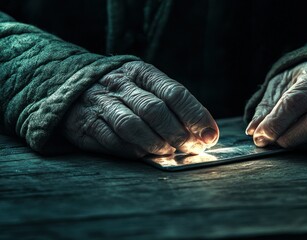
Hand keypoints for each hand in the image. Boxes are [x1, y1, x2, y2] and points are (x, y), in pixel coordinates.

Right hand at [62, 61, 218, 158]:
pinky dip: (133, 151)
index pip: (175, 93)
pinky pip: (113, 141)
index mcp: (142, 72)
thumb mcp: (148, 87)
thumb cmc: (125, 92)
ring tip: (168, 151)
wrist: (75, 87)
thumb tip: (206, 134)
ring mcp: (102, 104)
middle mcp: (121, 85)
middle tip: (191, 148)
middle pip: (155, 110)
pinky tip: (145, 154)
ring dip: (156, 143)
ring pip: (133, 126)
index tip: (210, 135)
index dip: (195, 116)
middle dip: (178, 133)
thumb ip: (175, 107)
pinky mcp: (86, 124)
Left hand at [246, 61, 306, 149]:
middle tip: (272, 143)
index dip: (276, 122)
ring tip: (287, 144)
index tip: (260, 136)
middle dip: (290, 138)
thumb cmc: (305, 81)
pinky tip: (305, 145)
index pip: (297, 101)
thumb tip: (253, 131)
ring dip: (304, 146)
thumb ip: (267, 107)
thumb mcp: (283, 84)